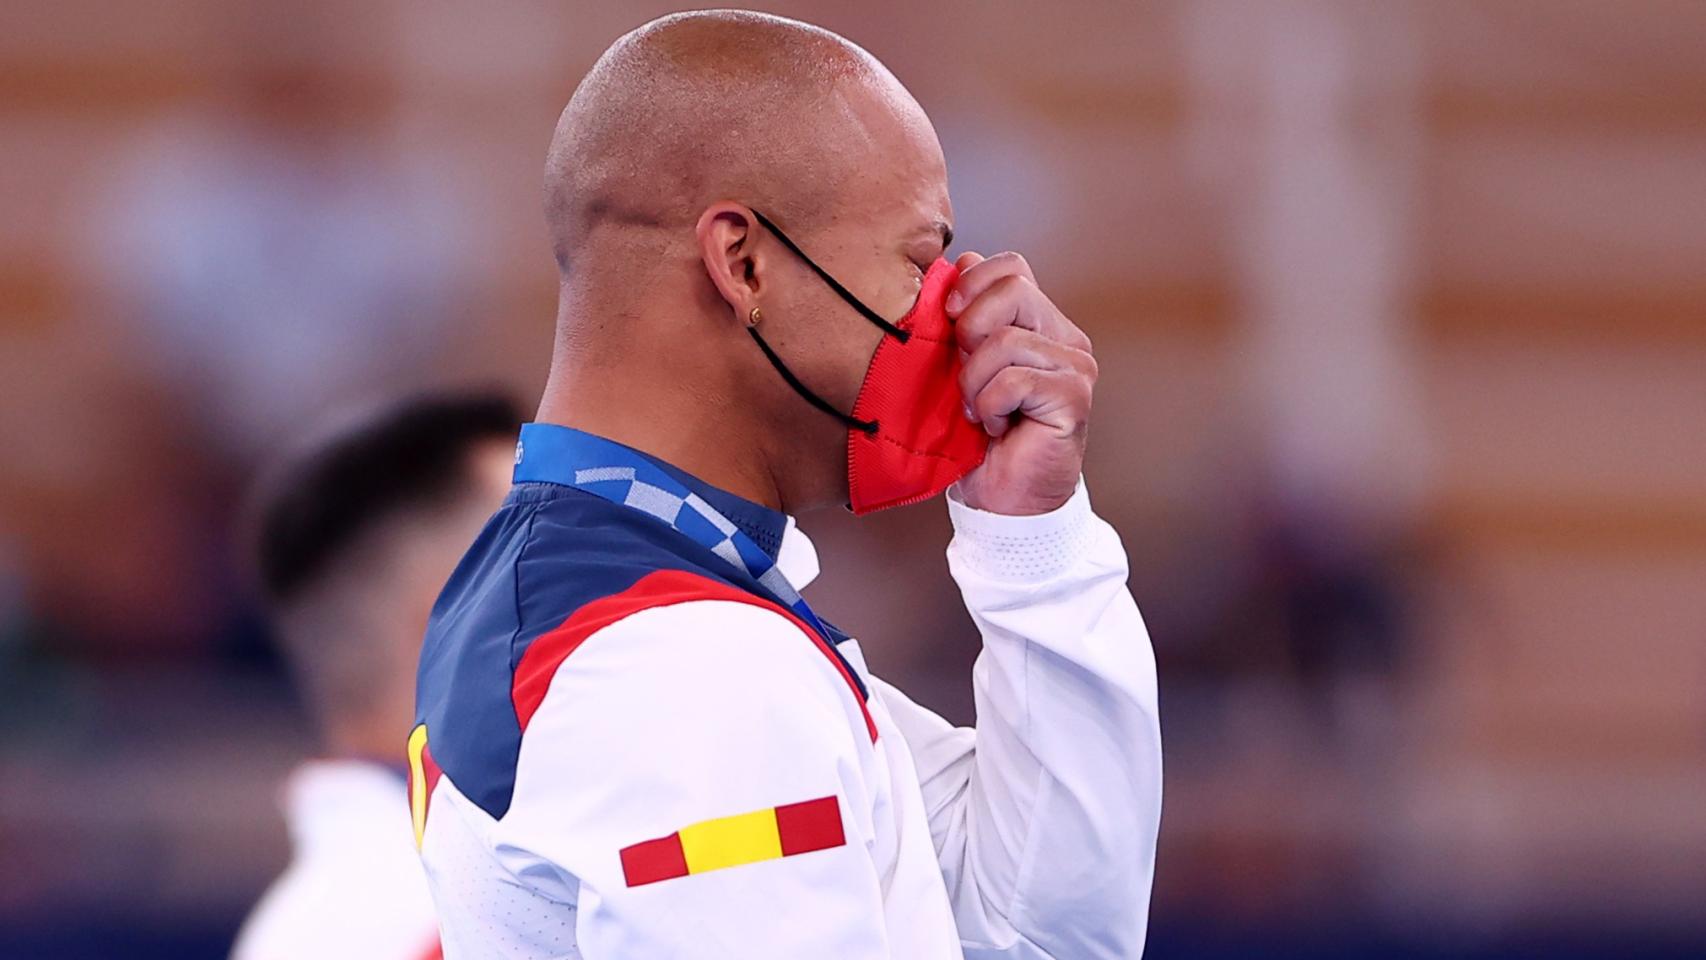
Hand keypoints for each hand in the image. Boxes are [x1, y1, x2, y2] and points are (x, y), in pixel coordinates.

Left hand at [947, 251, 1095, 515]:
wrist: (1002, 501)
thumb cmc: (979, 438)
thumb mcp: (961, 366)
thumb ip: (966, 317)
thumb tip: (961, 263)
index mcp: (1040, 323)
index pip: (1010, 266)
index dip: (970, 286)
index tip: (950, 324)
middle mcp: (1065, 338)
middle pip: (1011, 287)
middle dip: (970, 331)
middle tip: (967, 376)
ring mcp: (1076, 366)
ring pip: (1004, 340)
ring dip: (975, 383)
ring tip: (984, 412)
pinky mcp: (1074, 396)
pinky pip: (1013, 380)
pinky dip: (990, 406)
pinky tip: (998, 427)